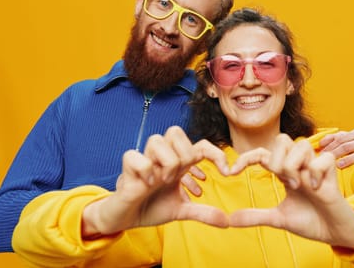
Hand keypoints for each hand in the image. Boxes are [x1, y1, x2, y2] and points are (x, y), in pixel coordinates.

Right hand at [82, 126, 229, 237]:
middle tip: (180, 175)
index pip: (200, 145)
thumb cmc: (152, 207)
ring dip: (165, 161)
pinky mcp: (128, 168)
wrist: (126, 219)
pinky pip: (134, 156)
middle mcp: (163, 158)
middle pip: (175, 131)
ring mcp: (145, 161)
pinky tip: (146, 184)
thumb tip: (226, 222)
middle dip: (184, 153)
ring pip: (157, 139)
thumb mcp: (182, 211)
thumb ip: (203, 213)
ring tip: (163, 180)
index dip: (216, 154)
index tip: (227, 173)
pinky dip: (144, 169)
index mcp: (178, 163)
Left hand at [228, 134, 353, 249]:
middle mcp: (299, 165)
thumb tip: (230, 219)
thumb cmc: (310, 221)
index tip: (231, 172)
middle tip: (282, 182)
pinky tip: (316, 188)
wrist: (335, 233)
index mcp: (285, 172)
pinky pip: (323, 158)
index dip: (246, 158)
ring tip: (299, 186)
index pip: (263, 153)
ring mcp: (315, 167)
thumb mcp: (278, 219)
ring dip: (294, 166)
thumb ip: (255, 216)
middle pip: (283, 139)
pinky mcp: (333, 172)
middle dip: (277, 159)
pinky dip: (315, 172)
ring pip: (301, 145)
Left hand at [319, 126, 353, 167]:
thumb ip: (334, 139)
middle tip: (327, 160)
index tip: (322, 154)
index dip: (331, 146)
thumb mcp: (348, 141)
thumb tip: (320, 143)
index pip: (342, 138)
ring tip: (340, 165)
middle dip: (336, 153)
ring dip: (351, 159)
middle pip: (350, 145)